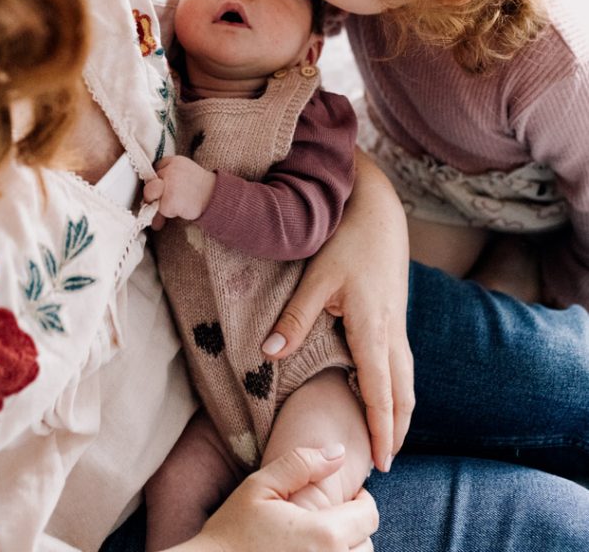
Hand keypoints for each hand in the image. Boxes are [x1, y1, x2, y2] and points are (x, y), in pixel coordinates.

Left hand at [144, 156, 216, 221]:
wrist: (216, 198)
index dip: (159, 181)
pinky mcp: (169, 199)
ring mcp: (169, 184)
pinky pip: (162, 210)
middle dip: (154, 195)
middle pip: (150, 185)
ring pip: (152, 198)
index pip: (155, 170)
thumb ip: (167, 180)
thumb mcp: (184, 175)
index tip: (167, 188)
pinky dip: (170, 214)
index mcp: (173, 161)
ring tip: (180, 203)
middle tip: (173, 199)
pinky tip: (183, 209)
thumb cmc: (200, 189)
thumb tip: (149, 201)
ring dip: (162, 205)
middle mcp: (169, 170)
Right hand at [181, 445, 377, 551]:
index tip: (347, 497)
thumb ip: (302, 464)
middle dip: (353, 528)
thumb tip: (339, 451)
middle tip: (329, 518)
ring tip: (318, 540)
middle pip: (366, 545)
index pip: (369, 516)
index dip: (361, 501)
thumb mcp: (260, 486)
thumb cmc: (232, 530)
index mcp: (323, 534)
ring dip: (345, 551)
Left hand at [262, 150, 414, 472]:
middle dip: (394, 431)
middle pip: (402, 395)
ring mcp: (398, 326)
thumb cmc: (347, 241)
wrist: (380, 211)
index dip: (380, 429)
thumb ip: (294, 318)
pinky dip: (398, 391)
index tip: (381, 463)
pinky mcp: (396, 317)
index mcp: (374, 329)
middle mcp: (393, 333)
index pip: (379, 393)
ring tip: (387, 440)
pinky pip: (402, 365)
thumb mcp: (317, 278)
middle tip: (384, 465)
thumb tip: (268, 354)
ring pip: (407, 382)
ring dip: (399, 413)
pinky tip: (383, 396)